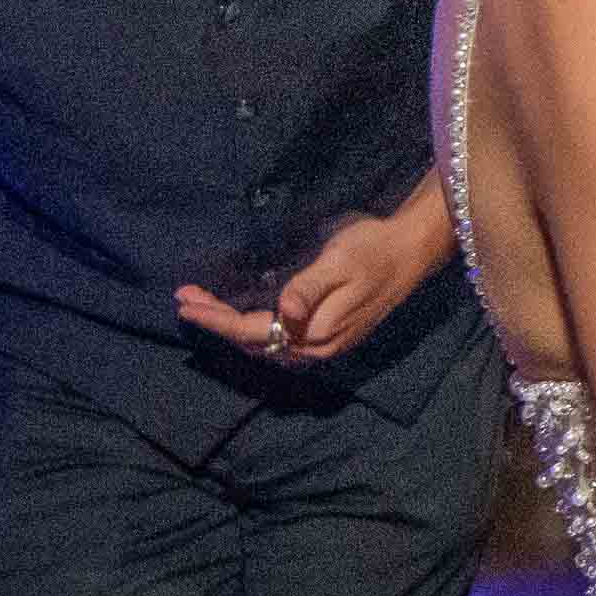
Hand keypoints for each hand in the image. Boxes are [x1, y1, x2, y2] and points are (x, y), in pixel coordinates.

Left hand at [178, 200, 453, 369]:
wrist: (411, 252)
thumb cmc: (373, 248)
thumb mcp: (339, 262)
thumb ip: (309, 288)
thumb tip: (282, 312)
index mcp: (317, 331)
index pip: (254, 331)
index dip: (217, 320)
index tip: (186, 304)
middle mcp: (317, 347)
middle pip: (254, 341)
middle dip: (217, 322)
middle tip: (184, 299)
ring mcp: (323, 345)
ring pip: (264, 343)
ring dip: (231, 326)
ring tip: (202, 305)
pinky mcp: (327, 336)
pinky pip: (278, 340)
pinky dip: (251, 327)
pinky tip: (238, 314)